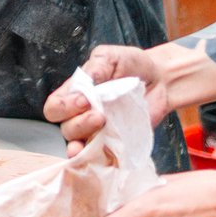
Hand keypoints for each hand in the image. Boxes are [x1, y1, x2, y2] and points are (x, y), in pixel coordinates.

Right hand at [43, 45, 170, 154]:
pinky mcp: (116, 144)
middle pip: (65, 128)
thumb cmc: (132, 65)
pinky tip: (98, 154)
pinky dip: (97, 159)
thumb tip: (83, 83)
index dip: (63, 107)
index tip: (84, 99)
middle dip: (78, 122)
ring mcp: (99, 132)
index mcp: (76, 94)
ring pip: (80, 145)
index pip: (55, 108)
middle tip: (98, 114)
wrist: (160, 80)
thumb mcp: (111, 57)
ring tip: (104, 123)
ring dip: (87, 137)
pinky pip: (101, 157)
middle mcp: (83, 115)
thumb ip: (96, 68)